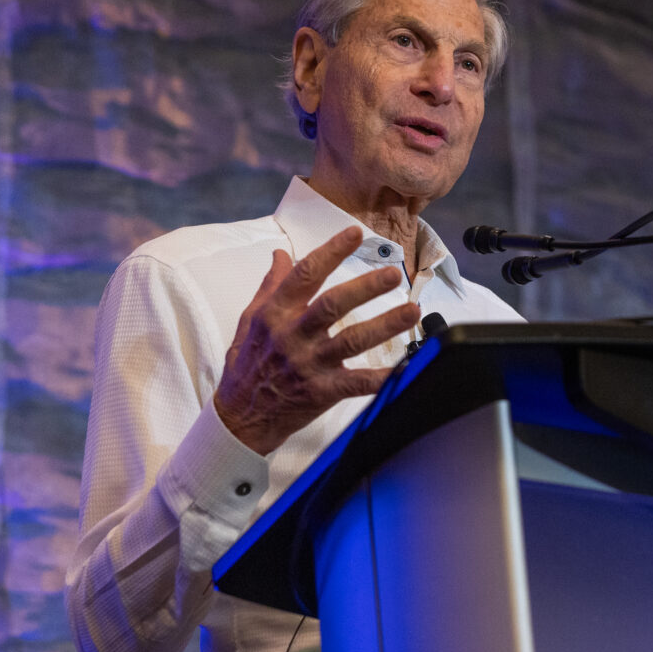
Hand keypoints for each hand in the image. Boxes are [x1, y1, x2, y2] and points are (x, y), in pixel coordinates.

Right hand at [213, 226, 419, 454]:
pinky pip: (356, 383)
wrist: (239, 418)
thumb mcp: (250, 320)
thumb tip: (281, 253)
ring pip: (351, 340)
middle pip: (333, 305)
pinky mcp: (321, 391)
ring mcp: (308, 364)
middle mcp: (293, 335)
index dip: (331, 252)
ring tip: (413, 311)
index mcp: (275, 314)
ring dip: (384, 325)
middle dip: (365, 288)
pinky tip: (405, 367)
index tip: (355, 233)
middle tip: (393, 274)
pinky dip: (381, 377)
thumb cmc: (247, 365)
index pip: (306, 274)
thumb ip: (271, 286)